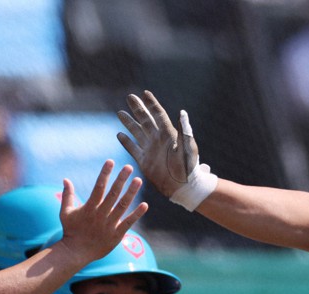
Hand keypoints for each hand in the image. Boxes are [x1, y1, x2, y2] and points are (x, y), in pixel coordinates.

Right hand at [56, 160, 146, 263]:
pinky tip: (145, 205)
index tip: (110, 162)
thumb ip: (68, 195)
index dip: (104, 174)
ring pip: (122, 206)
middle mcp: (100, 214)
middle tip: (129, 167)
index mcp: (89, 208)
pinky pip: (128, 223)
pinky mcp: (116, 235)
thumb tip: (66, 179)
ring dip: (131, 193)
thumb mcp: (65, 212)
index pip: (98, 187)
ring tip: (138, 180)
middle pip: (112, 194)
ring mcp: (109, 225)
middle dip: (121, 180)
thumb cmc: (71, 231)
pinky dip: (136, 214)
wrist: (76, 252)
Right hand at [117, 91, 217, 210]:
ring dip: (129, 122)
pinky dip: (126, 142)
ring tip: (120, 112)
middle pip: (145, 120)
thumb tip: (182, 112)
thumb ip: (184, 130)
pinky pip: (133, 148)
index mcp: (168, 134)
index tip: (145, 93)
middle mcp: (158, 140)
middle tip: (130, 97)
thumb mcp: (188, 147)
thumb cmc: (189, 168)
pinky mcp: (144, 161)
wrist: (183, 186)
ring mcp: (150, 150)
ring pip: (137, 132)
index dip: (152, 103)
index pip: (158, 114)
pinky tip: (119, 134)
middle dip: (138, 108)